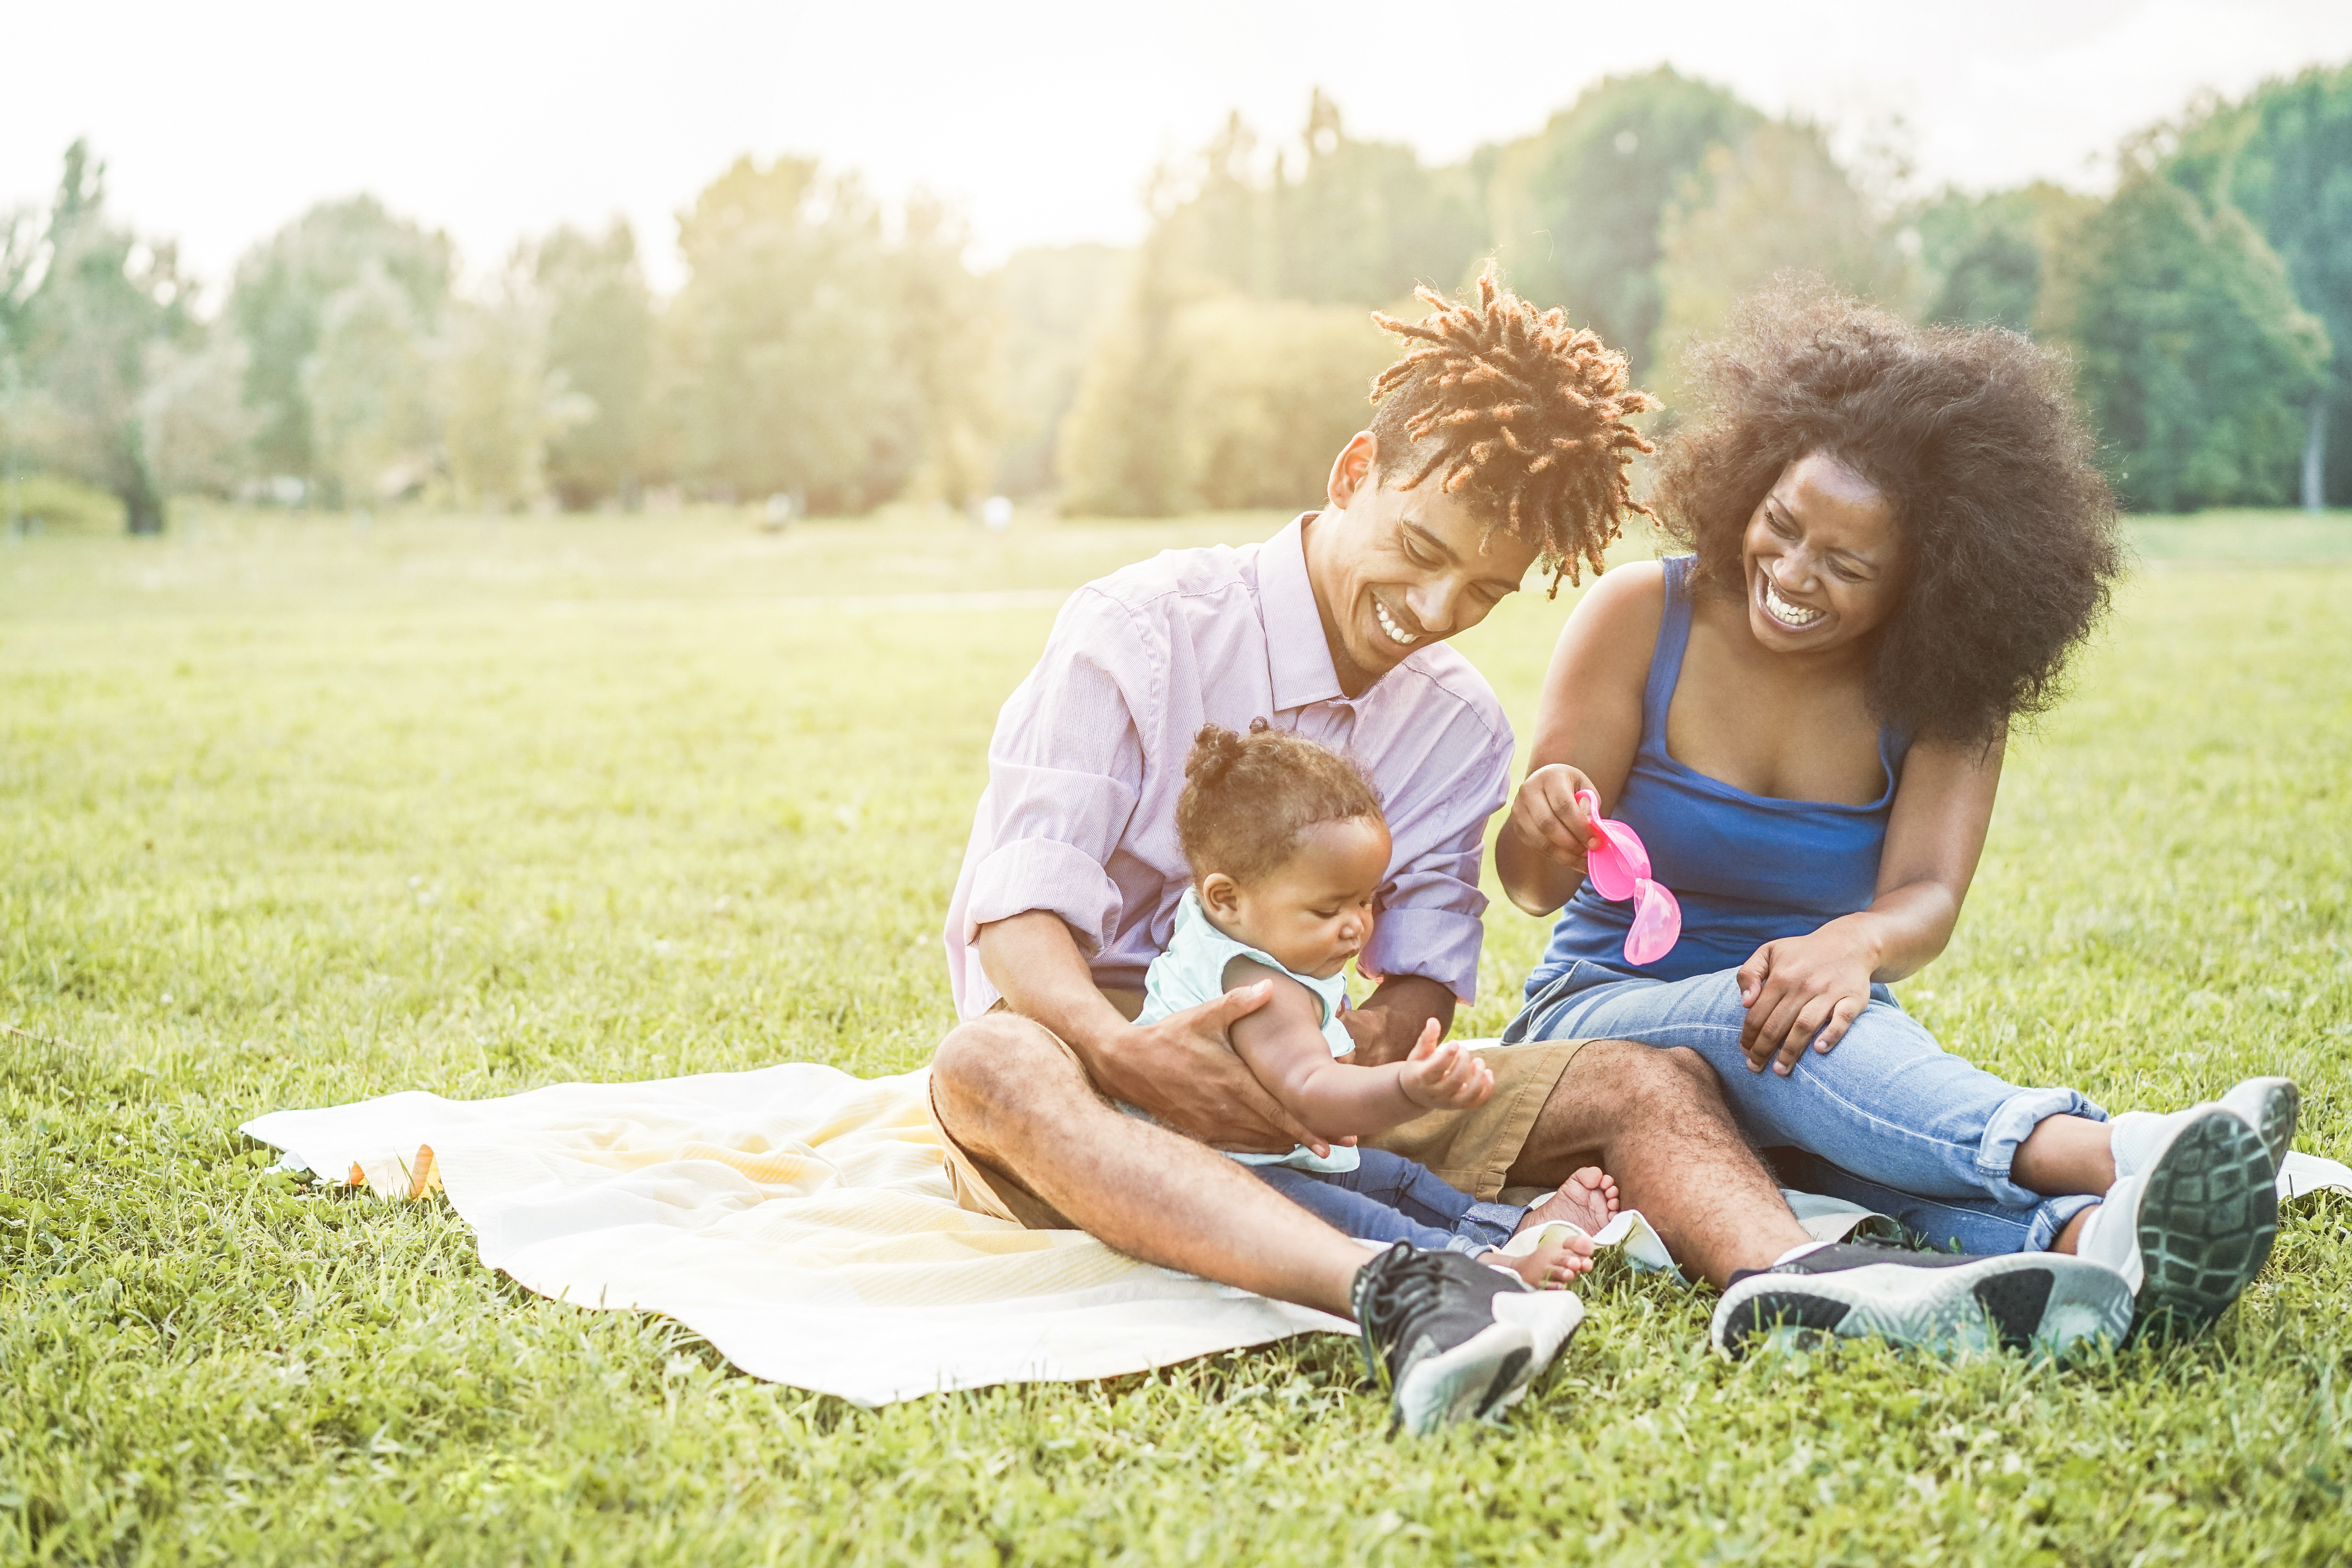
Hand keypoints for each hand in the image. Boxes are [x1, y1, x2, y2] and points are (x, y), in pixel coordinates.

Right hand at [1091, 983, 1327, 1155]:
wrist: (1127, 1064)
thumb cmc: (1169, 1037)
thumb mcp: (1203, 1015)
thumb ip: (1239, 1003)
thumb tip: (1270, 986)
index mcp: (1233, 1082)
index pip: (1279, 1111)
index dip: (1308, 1127)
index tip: (1333, 1139)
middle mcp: (1226, 1109)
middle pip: (1276, 1132)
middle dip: (1309, 1139)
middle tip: (1341, 1144)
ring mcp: (1212, 1124)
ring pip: (1259, 1143)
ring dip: (1287, 1146)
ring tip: (1315, 1147)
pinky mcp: (1200, 1131)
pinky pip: (1237, 1147)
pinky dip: (1260, 1149)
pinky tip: (1276, 1147)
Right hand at [1396, 1022, 1495, 1111]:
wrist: (1415, 1093)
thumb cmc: (1418, 1067)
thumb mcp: (1419, 1052)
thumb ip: (1427, 1037)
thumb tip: (1434, 1020)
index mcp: (1421, 1079)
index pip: (1436, 1069)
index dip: (1448, 1055)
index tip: (1455, 1043)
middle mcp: (1435, 1094)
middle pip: (1455, 1080)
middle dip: (1463, 1061)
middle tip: (1464, 1049)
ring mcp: (1449, 1102)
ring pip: (1469, 1095)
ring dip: (1479, 1077)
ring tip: (1479, 1062)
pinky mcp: (1460, 1106)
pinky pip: (1478, 1102)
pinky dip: (1488, 1089)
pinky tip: (1488, 1073)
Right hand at [1508, 763, 1603, 876]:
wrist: (1546, 782)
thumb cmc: (1570, 786)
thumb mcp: (1584, 788)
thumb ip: (1589, 807)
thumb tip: (1592, 832)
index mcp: (1549, 777)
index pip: (1563, 805)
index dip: (1580, 827)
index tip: (1595, 841)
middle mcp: (1529, 791)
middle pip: (1547, 824)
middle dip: (1571, 843)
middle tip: (1589, 853)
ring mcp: (1519, 810)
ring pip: (1540, 839)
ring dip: (1564, 854)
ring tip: (1582, 859)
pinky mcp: (1517, 826)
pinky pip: (1537, 846)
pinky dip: (1556, 856)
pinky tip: (1570, 858)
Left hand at [1735, 928, 1877, 1075]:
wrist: (1849, 943)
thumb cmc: (1802, 952)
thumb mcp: (1769, 951)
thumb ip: (1749, 973)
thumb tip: (1745, 1003)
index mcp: (1781, 976)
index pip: (1758, 1014)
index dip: (1748, 1036)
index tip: (1744, 1052)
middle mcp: (1803, 985)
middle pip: (1777, 1024)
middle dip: (1763, 1050)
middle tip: (1755, 1068)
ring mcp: (1829, 992)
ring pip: (1805, 1026)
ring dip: (1791, 1051)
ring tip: (1780, 1071)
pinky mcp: (1853, 998)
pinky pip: (1842, 1019)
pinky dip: (1831, 1035)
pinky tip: (1819, 1050)